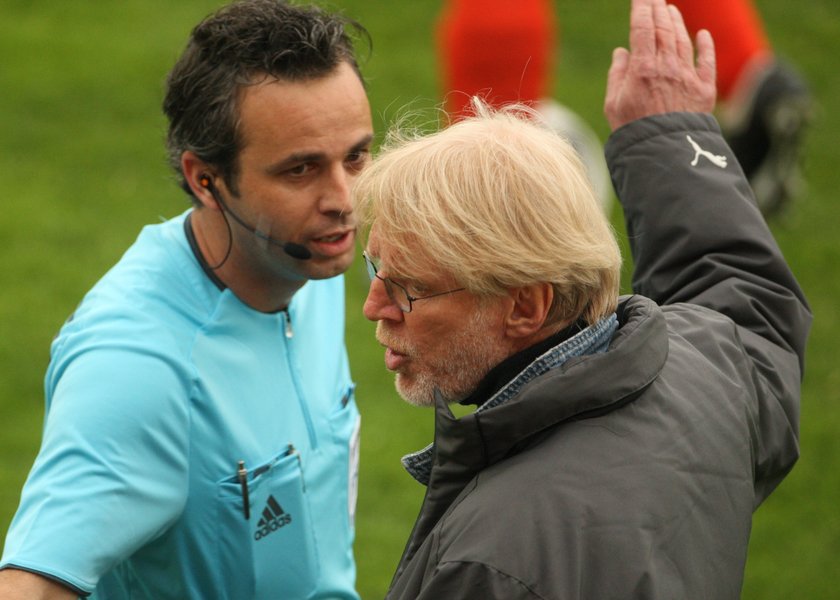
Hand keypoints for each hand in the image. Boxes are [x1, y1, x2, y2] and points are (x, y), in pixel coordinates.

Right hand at [604, 0, 715, 130]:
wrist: (663, 153)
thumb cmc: (632, 131)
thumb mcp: (613, 104)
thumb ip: (617, 75)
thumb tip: (622, 53)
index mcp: (642, 68)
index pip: (641, 28)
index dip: (641, 8)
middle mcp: (667, 66)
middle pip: (663, 29)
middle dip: (658, 10)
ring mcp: (688, 76)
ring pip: (683, 40)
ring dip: (677, 23)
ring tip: (671, 11)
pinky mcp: (704, 90)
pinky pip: (707, 62)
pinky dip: (705, 46)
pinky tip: (702, 35)